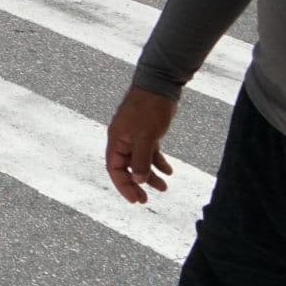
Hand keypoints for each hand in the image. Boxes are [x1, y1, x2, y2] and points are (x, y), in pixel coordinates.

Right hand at [105, 85, 178, 203]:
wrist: (160, 85)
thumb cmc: (149, 108)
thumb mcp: (146, 136)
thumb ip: (140, 159)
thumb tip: (137, 180)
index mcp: (117, 140)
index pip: (115, 169)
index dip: (123, 186)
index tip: (136, 199)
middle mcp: (123, 140)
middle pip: (125, 168)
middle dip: (135, 184)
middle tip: (145, 200)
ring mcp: (135, 136)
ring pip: (139, 162)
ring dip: (150, 176)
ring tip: (164, 188)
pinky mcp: (147, 133)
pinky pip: (150, 153)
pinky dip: (158, 163)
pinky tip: (170, 172)